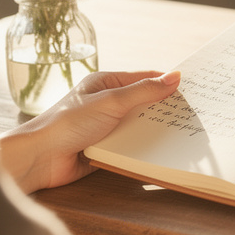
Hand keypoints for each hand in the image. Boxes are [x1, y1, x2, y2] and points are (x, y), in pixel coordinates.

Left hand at [0, 70, 180, 192]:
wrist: (41, 158)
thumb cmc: (68, 122)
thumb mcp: (111, 101)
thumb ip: (144, 91)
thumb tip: (174, 76)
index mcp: (106, 83)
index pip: (144, 78)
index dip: (167, 82)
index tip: (193, 88)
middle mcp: (107, 103)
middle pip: (144, 103)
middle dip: (164, 108)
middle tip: (193, 112)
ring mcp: (107, 126)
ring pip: (139, 126)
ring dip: (155, 130)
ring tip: (184, 133)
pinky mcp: (106, 148)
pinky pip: (131, 145)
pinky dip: (144, 148)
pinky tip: (162, 151)